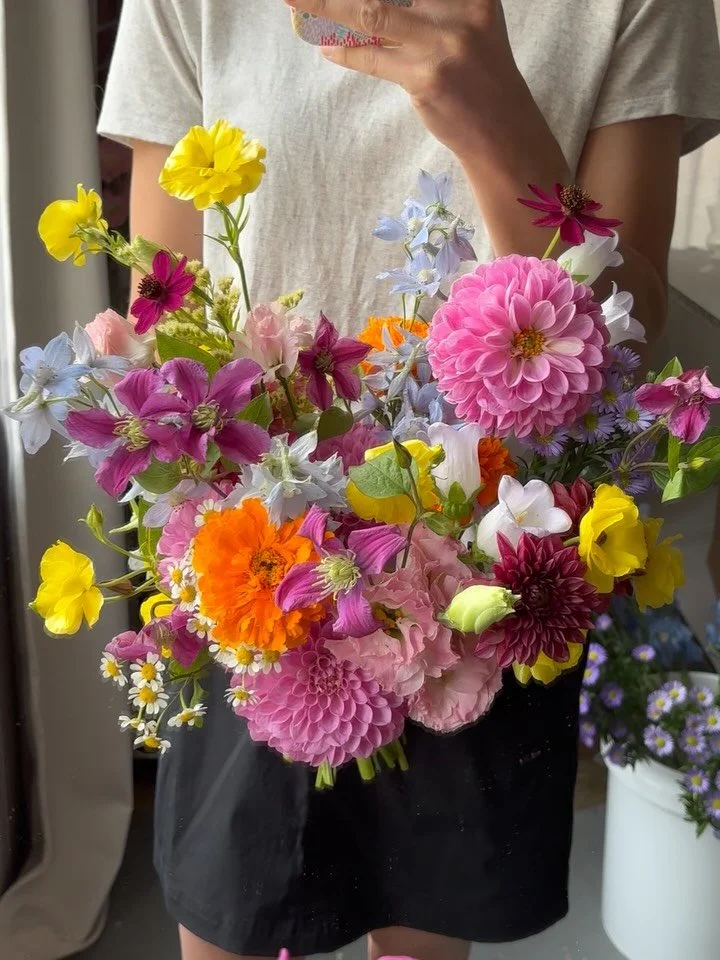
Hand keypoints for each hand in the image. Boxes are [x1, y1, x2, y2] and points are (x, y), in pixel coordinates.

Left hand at [288, 0, 525, 158]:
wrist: (503, 131)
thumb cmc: (481, 75)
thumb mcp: (468, 25)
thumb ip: (432, 7)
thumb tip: (369, 5)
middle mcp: (458, 9)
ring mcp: (441, 44)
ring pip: (371, 15)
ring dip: (326, 5)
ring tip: (294, 0)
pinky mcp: (425, 79)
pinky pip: (373, 60)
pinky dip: (346, 53)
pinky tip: (327, 48)